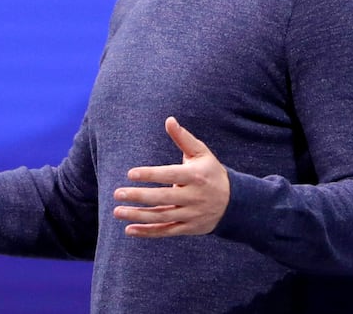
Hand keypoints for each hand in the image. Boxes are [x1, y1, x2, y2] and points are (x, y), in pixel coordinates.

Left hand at [113, 117, 229, 236]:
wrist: (235, 203)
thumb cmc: (211, 172)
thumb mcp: (201, 153)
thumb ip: (183, 138)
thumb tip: (169, 120)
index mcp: (196, 176)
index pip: (170, 175)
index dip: (150, 175)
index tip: (130, 174)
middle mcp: (194, 197)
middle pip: (164, 198)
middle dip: (139, 197)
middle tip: (117, 193)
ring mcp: (192, 214)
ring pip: (163, 216)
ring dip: (139, 216)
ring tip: (117, 211)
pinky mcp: (189, 228)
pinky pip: (166, 231)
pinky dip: (148, 232)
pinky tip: (129, 229)